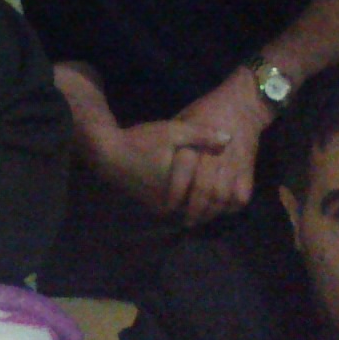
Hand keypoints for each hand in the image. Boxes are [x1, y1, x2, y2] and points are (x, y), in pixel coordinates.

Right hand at [89, 118, 228, 212]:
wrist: (106, 153)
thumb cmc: (140, 141)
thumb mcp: (173, 132)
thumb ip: (201, 135)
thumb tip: (229, 138)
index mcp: (179, 190)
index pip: (208, 196)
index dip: (222, 187)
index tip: (231, 180)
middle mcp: (170, 205)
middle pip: (199, 203)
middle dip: (212, 194)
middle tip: (227, 184)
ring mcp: (160, 207)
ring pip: (188, 205)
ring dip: (199, 196)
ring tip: (214, 183)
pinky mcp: (152, 204)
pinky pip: (177, 203)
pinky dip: (185, 195)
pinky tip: (192, 182)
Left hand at [165, 73, 270, 225]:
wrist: (242, 104)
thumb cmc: (207, 110)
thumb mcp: (183, 120)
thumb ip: (174, 143)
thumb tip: (156, 161)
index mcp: (195, 147)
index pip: (182, 178)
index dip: (174, 196)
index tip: (166, 208)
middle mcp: (213, 159)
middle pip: (203, 193)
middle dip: (193, 211)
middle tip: (185, 222)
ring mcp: (233, 166)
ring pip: (221, 198)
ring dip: (210, 213)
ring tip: (200, 220)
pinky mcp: (247, 170)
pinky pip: (240, 196)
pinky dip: (231, 206)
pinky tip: (222, 210)